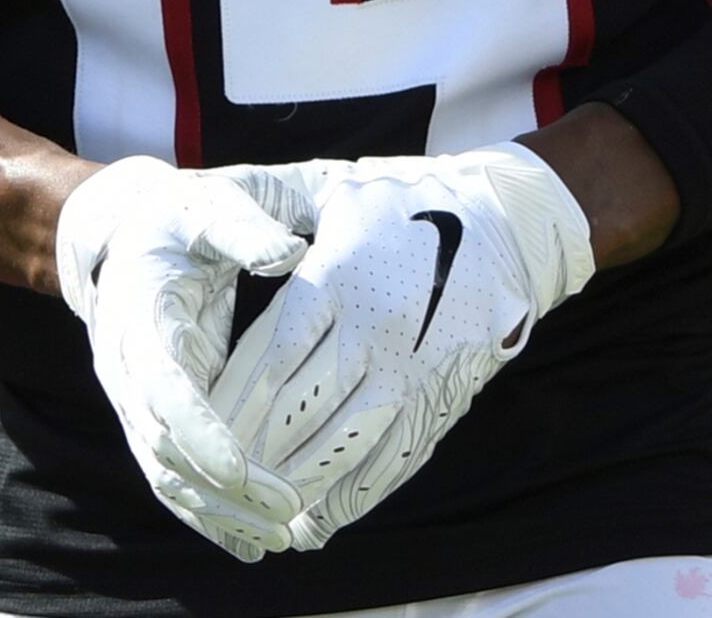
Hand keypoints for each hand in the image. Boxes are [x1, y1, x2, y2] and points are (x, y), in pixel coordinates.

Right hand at [53, 155, 324, 559]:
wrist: (127, 235)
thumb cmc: (178, 219)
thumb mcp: (209, 208)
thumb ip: (245, 229)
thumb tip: (290, 252)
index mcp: (138, 323)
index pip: (163, 391)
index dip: (199, 433)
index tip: (241, 469)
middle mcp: (127, 374)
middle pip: (166, 450)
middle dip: (224, 490)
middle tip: (286, 512)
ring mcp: (137, 403)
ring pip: (169, 477)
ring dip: (219, 514)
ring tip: (279, 540)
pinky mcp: (157, 418)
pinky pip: (177, 477)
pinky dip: (209, 513)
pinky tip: (251, 542)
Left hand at [206, 146, 596, 549]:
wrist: (510, 222)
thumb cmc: (409, 203)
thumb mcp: (339, 194)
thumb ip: (279, 226)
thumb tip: (228, 255)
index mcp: (340, 276)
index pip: (273, 356)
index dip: (234, 402)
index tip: (201, 431)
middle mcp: (374, 327)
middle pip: (301, 407)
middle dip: (256, 452)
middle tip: (221, 482)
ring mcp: (413, 367)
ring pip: (346, 442)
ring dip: (300, 483)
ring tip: (264, 510)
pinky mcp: (444, 394)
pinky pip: (395, 458)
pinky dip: (355, 495)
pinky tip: (322, 518)